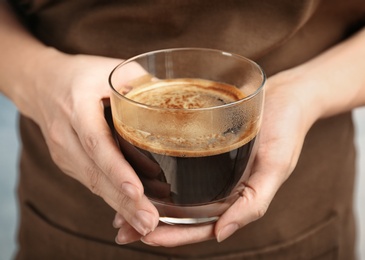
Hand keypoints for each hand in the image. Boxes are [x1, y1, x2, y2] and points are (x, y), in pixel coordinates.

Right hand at [21, 50, 159, 236]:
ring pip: (93, 183)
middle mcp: (66, 133)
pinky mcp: (68, 161)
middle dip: (123, 201)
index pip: (96, 142)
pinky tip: (130, 210)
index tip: (135, 191)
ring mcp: (64, 151)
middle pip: (95, 173)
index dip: (116, 169)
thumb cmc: (83, 75)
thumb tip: (178, 100)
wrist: (42, 83)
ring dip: (119, 206)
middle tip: (149, 221)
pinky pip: (91, 182)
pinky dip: (111, 198)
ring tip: (145, 223)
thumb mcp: (111, 69)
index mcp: (77, 106)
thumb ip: (142, 83)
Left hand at [114, 68, 319, 245]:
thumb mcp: (276, 167)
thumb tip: (221, 235)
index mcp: (235, 198)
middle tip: (121, 229)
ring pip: (176, 193)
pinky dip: (158, 172)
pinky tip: (137, 171)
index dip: (173, 236)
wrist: (287, 95)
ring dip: (150, 202)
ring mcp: (210, 168)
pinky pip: (178, 164)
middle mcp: (219, 187)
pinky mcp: (204, 146)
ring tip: (120, 208)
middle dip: (152, 223)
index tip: (144, 236)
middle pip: (182, 214)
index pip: (200, 226)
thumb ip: (254, 202)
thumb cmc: (286, 129)